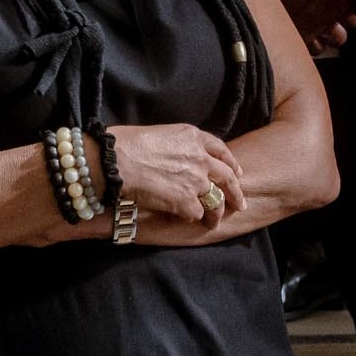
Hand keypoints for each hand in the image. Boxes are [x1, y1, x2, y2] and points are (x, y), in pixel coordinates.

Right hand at [107, 122, 245, 224]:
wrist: (115, 161)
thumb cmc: (126, 144)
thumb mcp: (160, 134)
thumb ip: (177, 146)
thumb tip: (178, 160)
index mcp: (193, 136)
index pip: (221, 149)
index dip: (231, 162)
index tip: (237, 171)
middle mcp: (200, 157)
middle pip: (228, 176)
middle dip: (236, 192)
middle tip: (240, 203)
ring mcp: (196, 180)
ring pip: (216, 199)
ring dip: (215, 212)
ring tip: (214, 221)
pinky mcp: (187, 201)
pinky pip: (197, 213)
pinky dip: (192, 217)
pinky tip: (184, 218)